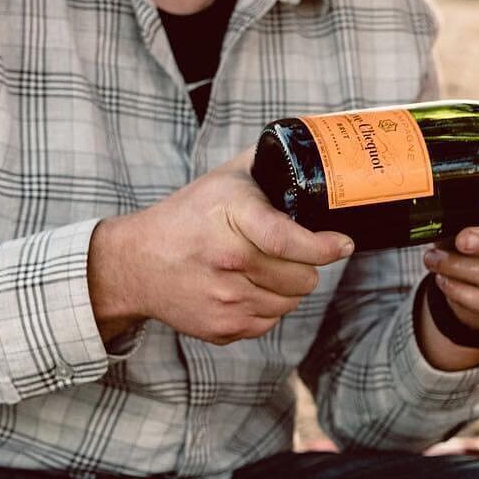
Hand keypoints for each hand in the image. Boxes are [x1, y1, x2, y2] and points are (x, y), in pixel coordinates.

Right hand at [89, 152, 353, 344]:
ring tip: (264, 268)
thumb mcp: (224, 179)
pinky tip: (246, 287)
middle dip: (306, 265)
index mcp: (230, 220)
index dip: (324, 247)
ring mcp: (224, 299)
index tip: (343, 245)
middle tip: (290, 253)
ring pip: (291, 302)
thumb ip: (267, 164)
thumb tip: (312, 150)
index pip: (288, 240)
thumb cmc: (187, 217)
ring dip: (287, 287)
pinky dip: (267, 306)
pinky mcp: (221, 327)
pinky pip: (269, 322)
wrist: (134, 263)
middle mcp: (228, 262)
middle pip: (302, 278)